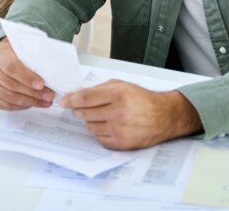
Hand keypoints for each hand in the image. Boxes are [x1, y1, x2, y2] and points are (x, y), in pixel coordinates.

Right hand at [0, 39, 54, 109]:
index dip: (27, 77)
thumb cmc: (12, 52)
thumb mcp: (20, 48)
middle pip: (11, 84)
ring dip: (30, 101)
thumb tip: (50, 71)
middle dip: (33, 93)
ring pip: (9, 97)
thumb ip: (30, 57)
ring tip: (45, 101)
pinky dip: (21, 106)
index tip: (41, 84)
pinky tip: (32, 104)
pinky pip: (5, 105)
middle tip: (49, 95)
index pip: (11, 67)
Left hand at [61, 80, 202, 149]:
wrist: (164, 116)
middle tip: (78, 108)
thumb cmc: (143, 99)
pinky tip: (105, 125)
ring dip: (89, 121)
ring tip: (98, 116)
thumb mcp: (122, 85)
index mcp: (118, 94)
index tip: (64, 101)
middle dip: (78, 110)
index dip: (71, 100)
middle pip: (85, 113)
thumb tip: (78, 94)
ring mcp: (120, 129)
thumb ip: (99, 89)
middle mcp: (118, 112)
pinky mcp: (122, 143)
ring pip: (90, 127)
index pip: (85, 98)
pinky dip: (99, 132)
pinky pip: (99, 139)